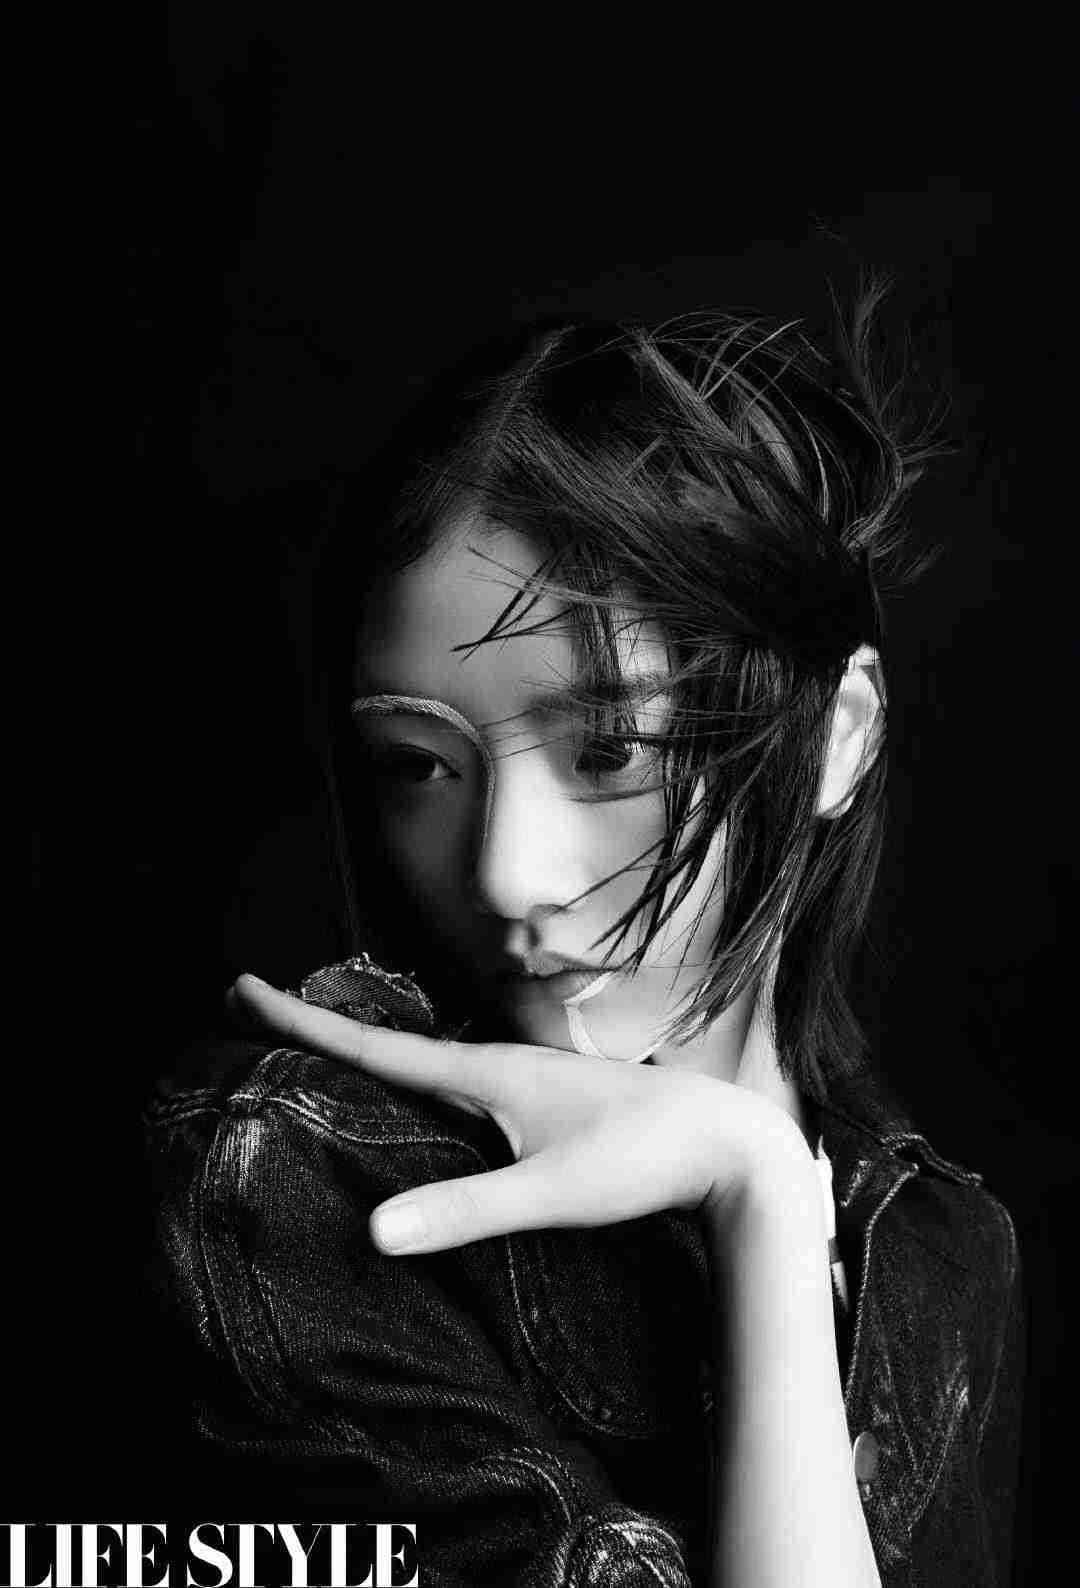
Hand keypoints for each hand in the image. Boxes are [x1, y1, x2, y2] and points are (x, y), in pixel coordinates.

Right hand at [229, 973, 815, 1254]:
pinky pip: (458, 1089)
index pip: (374, 1046)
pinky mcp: (547, 1108)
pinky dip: (415, 1087)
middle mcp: (499, 1066)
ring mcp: (526, 1084)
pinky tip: (420, 1110)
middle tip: (258, 1009)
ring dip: (369, 1057)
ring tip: (319, 1053)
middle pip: (390, 1044)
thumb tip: (372, 1232)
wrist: (729, 1146)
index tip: (242, 987)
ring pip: (427, 1064)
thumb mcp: (549, 1192)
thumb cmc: (643, 1161)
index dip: (303, 1022)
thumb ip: (465, 1210)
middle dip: (321, 1029)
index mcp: (486, 1072)